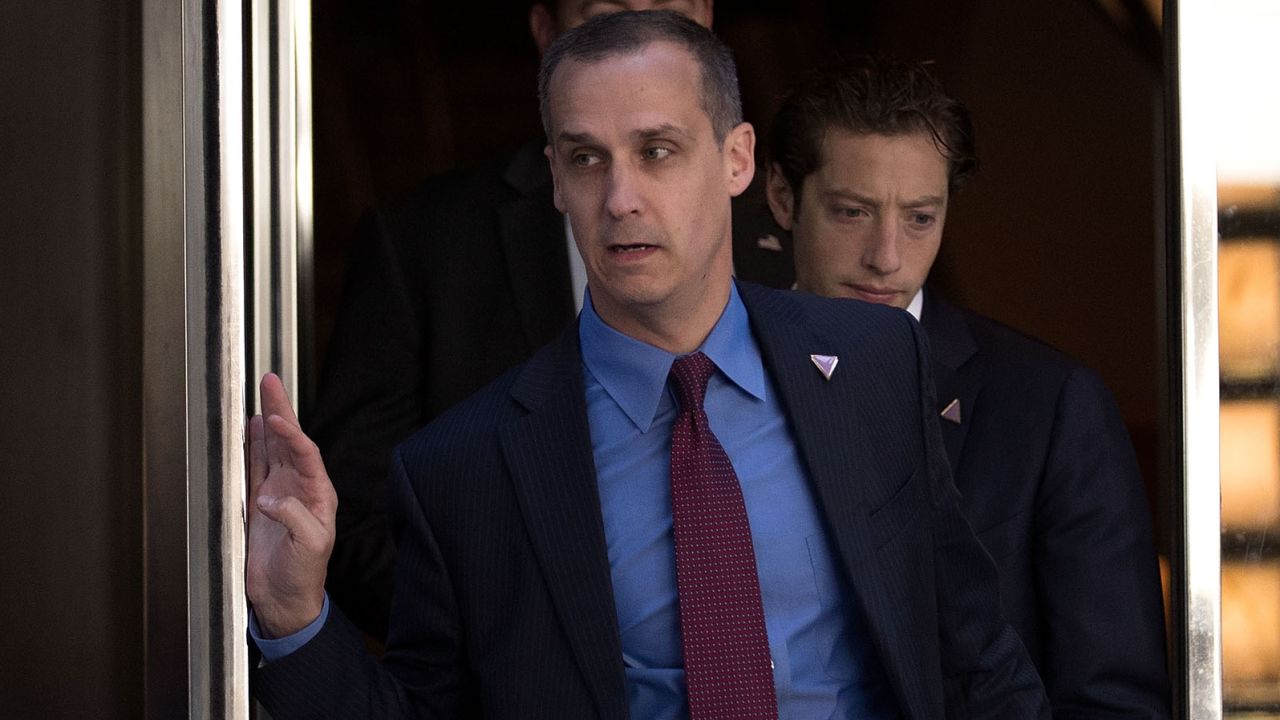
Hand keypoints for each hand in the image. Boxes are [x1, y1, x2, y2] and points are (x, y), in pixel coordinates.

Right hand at [245, 373, 337, 637]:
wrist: (285, 599)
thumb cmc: (304, 575)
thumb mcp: (310, 546)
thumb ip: (294, 517)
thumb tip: (270, 497)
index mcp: (318, 494)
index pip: (306, 454)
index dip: (291, 434)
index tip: (275, 417)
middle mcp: (300, 488)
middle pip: (289, 441)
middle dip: (280, 410)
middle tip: (270, 381)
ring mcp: (279, 492)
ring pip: (271, 448)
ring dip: (266, 421)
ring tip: (261, 393)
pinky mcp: (259, 503)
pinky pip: (255, 467)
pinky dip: (252, 446)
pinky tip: (250, 428)